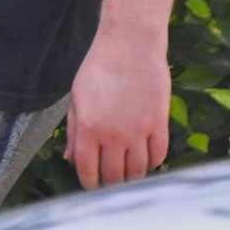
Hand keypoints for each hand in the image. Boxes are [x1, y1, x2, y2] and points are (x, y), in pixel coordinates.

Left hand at [65, 32, 169, 189]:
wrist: (130, 45)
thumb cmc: (99, 67)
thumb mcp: (78, 97)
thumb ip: (74, 131)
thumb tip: (71, 159)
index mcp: (89, 129)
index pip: (88, 172)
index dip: (90, 183)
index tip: (92, 184)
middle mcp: (114, 136)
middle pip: (115, 177)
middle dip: (111, 184)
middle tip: (111, 182)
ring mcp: (139, 132)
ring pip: (138, 172)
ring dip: (132, 177)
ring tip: (128, 173)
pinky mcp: (159, 124)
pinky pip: (158, 156)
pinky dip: (152, 163)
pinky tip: (145, 159)